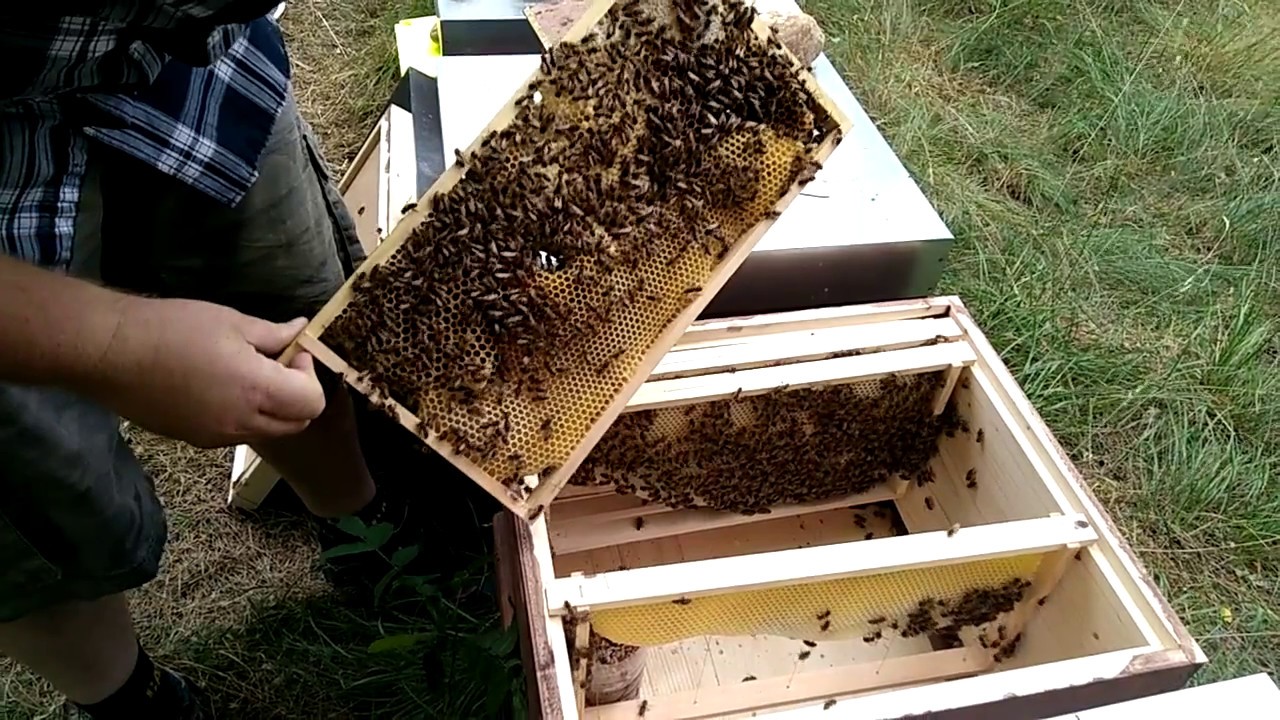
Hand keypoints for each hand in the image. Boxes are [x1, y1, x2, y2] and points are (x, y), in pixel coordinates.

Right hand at [86, 297, 326, 447]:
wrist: (110, 352)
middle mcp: (241, 423)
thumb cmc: (173, 329)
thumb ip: (274, 334)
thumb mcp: (231, 322)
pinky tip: (222, 387)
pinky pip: (237, 434)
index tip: (292, 353)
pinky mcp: (195, 440)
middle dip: (298, 395)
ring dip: (273, 408)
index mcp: (256, 391)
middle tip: (277, 364)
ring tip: (248, 373)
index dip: (310, 375)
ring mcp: (217, 437)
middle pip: (297, 423)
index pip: (312, 402)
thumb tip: (301, 330)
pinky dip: (246, 416)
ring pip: (268, 432)